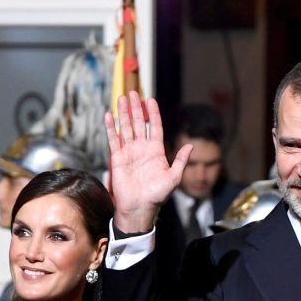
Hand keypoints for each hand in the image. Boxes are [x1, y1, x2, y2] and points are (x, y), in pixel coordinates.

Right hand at [103, 91, 189, 235]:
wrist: (139, 208)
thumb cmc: (157, 195)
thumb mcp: (174, 178)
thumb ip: (181, 161)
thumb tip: (191, 146)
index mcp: (156, 151)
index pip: (154, 127)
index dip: (152, 113)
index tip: (150, 100)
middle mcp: (142, 148)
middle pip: (138, 123)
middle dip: (136, 108)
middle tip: (133, 93)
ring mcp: (129, 152)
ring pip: (126, 127)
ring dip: (123, 113)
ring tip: (122, 98)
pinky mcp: (117, 158)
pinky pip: (113, 139)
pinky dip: (111, 127)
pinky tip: (109, 116)